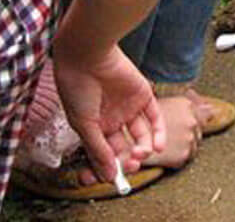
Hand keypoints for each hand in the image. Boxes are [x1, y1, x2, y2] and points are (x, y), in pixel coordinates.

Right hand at [52, 43, 165, 179]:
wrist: (88, 55)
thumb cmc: (77, 88)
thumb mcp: (84, 123)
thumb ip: (98, 149)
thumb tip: (108, 176)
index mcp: (93, 126)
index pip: (105, 152)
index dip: (111, 166)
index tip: (116, 179)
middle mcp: (111, 118)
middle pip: (124, 146)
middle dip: (129, 158)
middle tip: (133, 166)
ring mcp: (128, 107)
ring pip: (141, 134)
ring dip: (143, 148)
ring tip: (142, 153)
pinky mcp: (143, 95)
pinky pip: (154, 118)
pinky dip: (157, 132)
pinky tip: (156, 146)